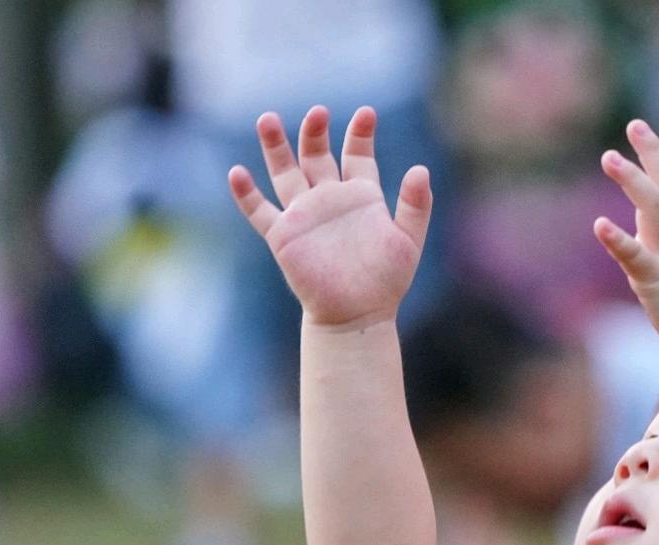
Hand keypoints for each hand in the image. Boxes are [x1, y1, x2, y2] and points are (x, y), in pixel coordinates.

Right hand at [228, 106, 431, 328]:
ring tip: (267, 119)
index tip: (367, 113)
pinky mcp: (284, 238)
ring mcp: (305, 216)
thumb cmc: (386, 283)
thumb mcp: (407, 242)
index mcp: (360, 197)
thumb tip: (421, 169)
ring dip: (275, 148)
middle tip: (318, 113)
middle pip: (316, 156)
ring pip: (285, 173)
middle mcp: (329, 201)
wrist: (357, 316)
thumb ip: (416, 206)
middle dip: (315, 133)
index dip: (360, 134)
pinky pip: (260, 212)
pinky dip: (246, 194)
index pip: (357, 155)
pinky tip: (237, 173)